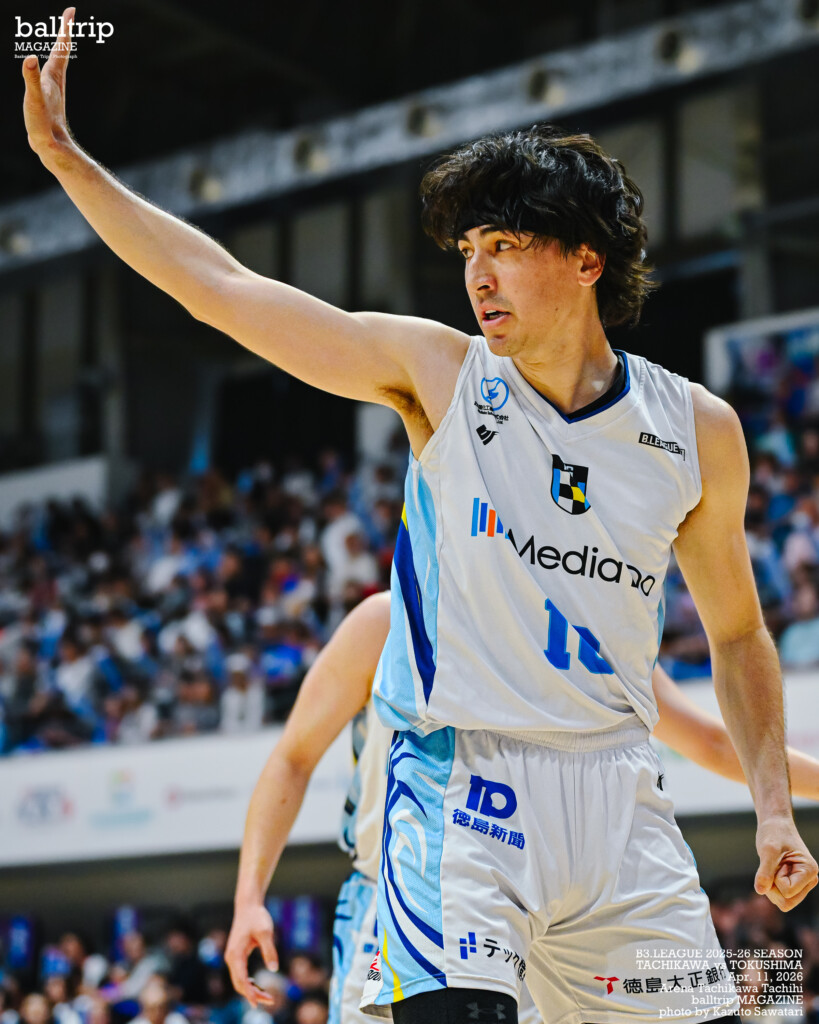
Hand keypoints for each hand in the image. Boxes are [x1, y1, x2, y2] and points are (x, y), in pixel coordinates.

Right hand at [22, 7, 74, 159]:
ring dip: (59, 48)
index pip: (61, 47)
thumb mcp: (34, 99)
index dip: (65, 28)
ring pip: (58, 64)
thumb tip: (29, 58)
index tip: (71, 10)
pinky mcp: (48, 98)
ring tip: (62, 37)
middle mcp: (56, 80)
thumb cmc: (42, 123)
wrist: (51, 147)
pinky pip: (50, 75)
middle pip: (62, 51)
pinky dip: (50, 65)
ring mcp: (53, 89)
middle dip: (64, 32)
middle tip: (69, 16)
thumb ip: (30, 78)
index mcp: (53, 75)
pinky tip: (46, 70)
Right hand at [225, 902, 278, 1006]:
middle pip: (239, 984)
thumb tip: (274, 969)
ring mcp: (232, 957)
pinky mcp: (236, 955)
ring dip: (251, 990)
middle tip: (270, 1001)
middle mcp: (231, 958)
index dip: (249, 993)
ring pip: (239, 980)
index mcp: (236, 954)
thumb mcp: (266, 932)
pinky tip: (256, 986)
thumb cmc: (257, 917)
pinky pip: (240, 974)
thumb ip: (269, 950)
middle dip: (253, 995)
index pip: (241, 980)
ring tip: (267, 997)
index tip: (258, 1004)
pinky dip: (248, 982)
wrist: (248, 906)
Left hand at [754, 816, 817, 910]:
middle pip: (786, 903)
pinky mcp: (793, 884)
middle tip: (772, 867)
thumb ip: (765, 871)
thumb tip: (760, 890)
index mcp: (809, 872)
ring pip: (782, 902)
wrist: (775, 824)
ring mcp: (802, 884)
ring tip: (774, 867)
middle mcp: (809, 881)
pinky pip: (779, 896)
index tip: (777, 861)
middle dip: (773, 888)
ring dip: (771, 887)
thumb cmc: (774, 833)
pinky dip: (771, 886)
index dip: (775, 879)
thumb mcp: (768, 849)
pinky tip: (774, 870)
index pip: (787, 892)